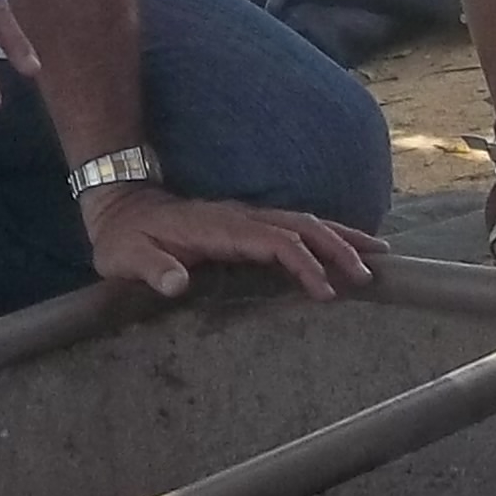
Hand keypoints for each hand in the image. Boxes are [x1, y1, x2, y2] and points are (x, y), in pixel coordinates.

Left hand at [82, 182, 373, 304]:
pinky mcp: (246, 222)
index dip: (303, 264)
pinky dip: (324, 233)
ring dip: (340, 235)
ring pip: (303, 221)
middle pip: (301, 225)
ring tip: (377, 254)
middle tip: (369, 275)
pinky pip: (294, 225)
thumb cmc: (124, 238)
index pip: (274, 242)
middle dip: (338, 247)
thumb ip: (151, 269)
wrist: (119, 203)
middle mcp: (239, 217)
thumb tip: (175, 284)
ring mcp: (245, 217)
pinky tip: (344, 245)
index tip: (326, 291)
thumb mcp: (126, 257)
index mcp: (218, 228)